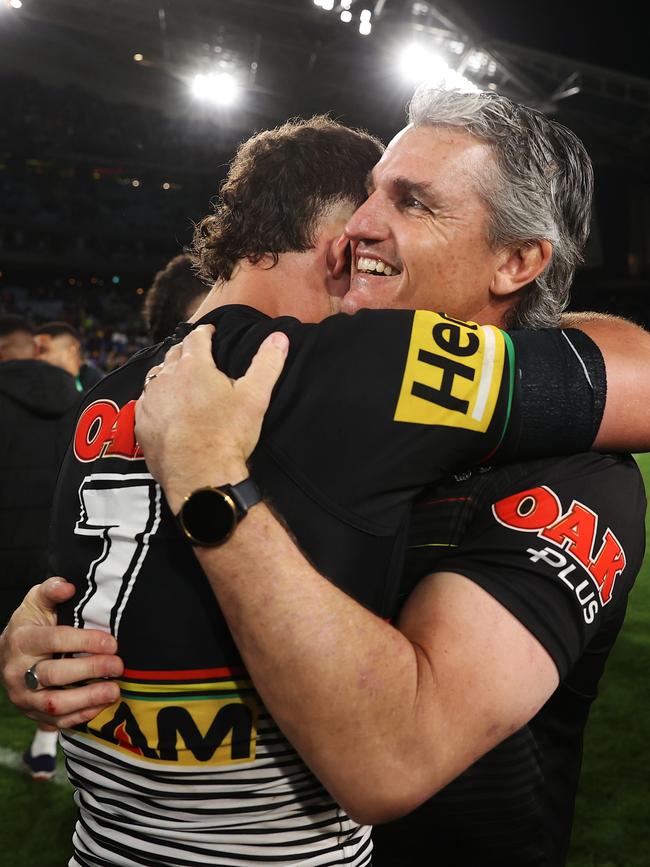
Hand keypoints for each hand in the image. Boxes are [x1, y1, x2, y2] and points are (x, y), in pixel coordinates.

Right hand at [0, 578, 122, 727]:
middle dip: (90, 670)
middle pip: (54, 674)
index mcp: (21, 640)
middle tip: (119, 665)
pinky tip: (102, 705)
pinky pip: (57, 722)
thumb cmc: (31, 624)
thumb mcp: (36, 601)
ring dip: (87, 698)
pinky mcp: (32, 713)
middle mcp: (17, 671)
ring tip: (114, 690)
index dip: (85, 642)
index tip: (112, 643)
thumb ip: (51, 590)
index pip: (55, 640)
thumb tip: (68, 586)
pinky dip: (81, 716)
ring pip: (54, 704)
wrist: (8, 654)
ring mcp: (23, 696)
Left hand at [135, 324, 288, 512]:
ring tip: (178, 377)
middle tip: (195, 353)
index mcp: (195, 367)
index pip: (197, 338)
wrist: (201, 476)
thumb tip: (279, 338)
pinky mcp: (141, 424)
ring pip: (156, 376)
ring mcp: (151, 401)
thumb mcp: (255, 397)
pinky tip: (163, 406)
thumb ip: (267, 363)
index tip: (209, 331)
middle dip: (186, 350)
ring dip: (167, 373)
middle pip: (174, 354)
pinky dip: (155, 399)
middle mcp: (167, 379)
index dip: (205, 332)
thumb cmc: (228, 435)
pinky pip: (145, 403)